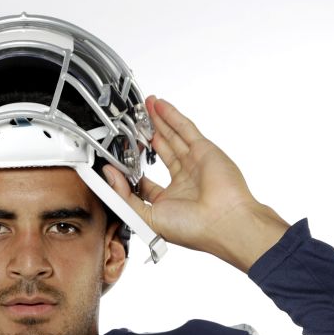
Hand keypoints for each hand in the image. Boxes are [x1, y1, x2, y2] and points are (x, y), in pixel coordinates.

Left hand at [101, 96, 290, 271]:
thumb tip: (109, 176)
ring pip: (172, 136)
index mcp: (169, 200)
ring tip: (144, 107)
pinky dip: (171, 116)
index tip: (116, 161)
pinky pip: (184, 128)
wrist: (224, 222)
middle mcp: (183, 180)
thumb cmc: (193, 228)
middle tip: (133, 123)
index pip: (145, 181)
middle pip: (160, 151)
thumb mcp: (147, 217)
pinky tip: (160, 106)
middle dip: (146, 136)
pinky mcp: (204, 150)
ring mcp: (194, 163)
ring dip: (158, 121)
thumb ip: (124, 197)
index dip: (131, 169)